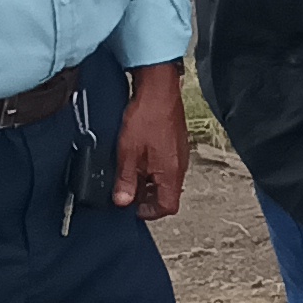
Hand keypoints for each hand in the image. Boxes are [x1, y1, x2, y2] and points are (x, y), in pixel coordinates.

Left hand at [117, 62, 190, 217]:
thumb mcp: (128, 154)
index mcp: (171, 173)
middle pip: (167, 194)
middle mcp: (180, 166)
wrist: (158, 90)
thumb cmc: (147, 118)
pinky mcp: (176, 143)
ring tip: (129, 171)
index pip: (167, 207)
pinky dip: (152, 168)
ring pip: (165, 179)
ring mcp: (180, 154)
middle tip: (125, 189)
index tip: (131, 206)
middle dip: (146, 196)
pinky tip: (137, 156)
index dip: (148, 212)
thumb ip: (126, 180)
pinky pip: (166, 165)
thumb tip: (122, 201)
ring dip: (148, 181)